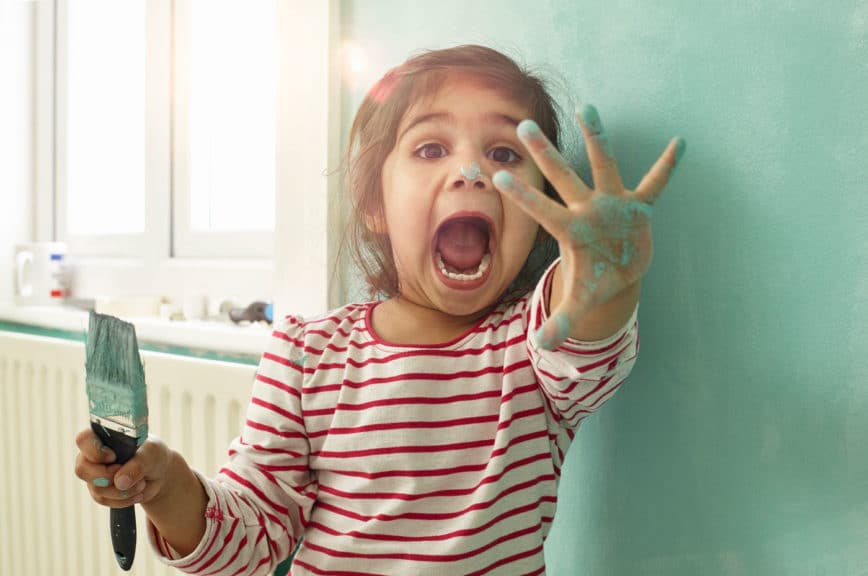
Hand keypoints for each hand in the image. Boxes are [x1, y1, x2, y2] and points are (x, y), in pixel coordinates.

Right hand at [74, 427, 171, 508]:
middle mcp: (93, 454)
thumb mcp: (151, 454)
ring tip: (141, 483)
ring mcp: (94, 474)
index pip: (84, 440)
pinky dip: (123, 500)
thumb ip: (137, 465)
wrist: (159, 474)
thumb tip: (120, 482)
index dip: (95, 451)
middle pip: (83, 469)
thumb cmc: (153, 455)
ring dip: (123, 491)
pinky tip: (137, 493)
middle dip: (108, 477)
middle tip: (129, 476)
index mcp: (103, 436)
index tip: (113, 457)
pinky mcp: (99, 490)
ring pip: (96, 488)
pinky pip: (104, 500)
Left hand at [493, 104, 684, 348]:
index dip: (523, 196)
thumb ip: (563, 321)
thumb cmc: (594, 281)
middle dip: (545, 154)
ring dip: (597, 138)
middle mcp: (587, 209)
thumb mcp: (580, 302)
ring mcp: (612, 204)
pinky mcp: (638, 207)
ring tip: (588, 106)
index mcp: (571, 231)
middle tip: (524, 125)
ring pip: (603, 164)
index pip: (542, 211)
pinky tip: (679, 143)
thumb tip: (543, 347)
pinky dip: (666, 168)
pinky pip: (654, 183)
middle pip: (563, 177)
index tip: (498, 177)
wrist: (617, 272)